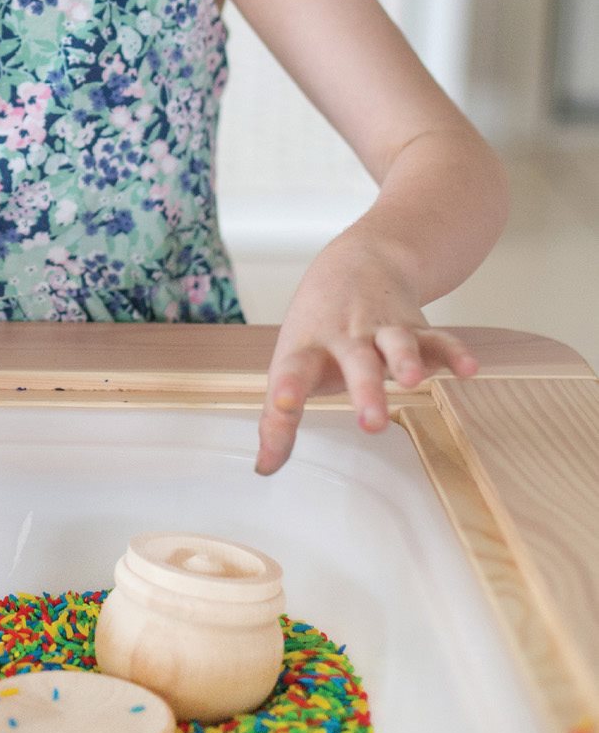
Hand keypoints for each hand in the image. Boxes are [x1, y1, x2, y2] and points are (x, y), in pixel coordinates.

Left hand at [255, 232, 478, 474]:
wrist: (357, 263)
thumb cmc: (319, 328)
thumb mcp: (292, 363)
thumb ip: (279, 420)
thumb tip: (264, 469)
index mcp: (308, 350)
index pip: (292, 372)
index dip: (287, 392)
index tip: (283, 404)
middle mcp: (345, 337)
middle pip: (355, 363)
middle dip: (365, 391)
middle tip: (371, 423)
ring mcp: (382, 329)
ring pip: (396, 344)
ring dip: (405, 360)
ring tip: (412, 380)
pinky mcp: (417, 327)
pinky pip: (438, 339)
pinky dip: (453, 352)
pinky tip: (468, 368)